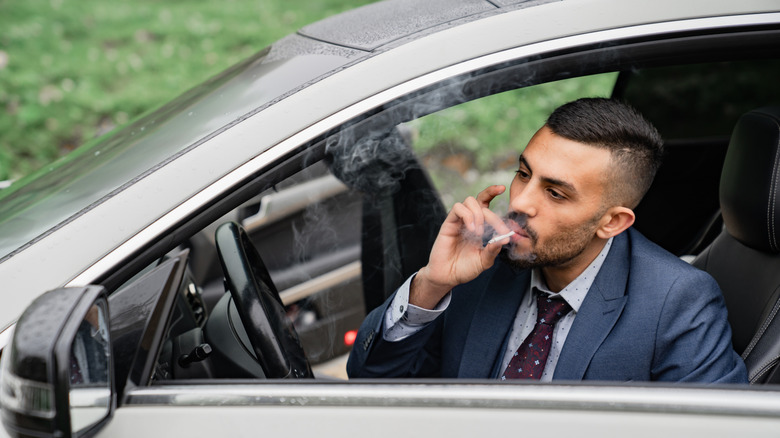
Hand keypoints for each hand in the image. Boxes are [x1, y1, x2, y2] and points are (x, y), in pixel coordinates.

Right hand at [410, 185, 512, 308]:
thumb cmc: (464, 268)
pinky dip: (468, 216)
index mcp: (479, 225)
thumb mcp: (484, 260)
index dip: (492, 193)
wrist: (447, 276)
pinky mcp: (448, 223)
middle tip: (500, 231)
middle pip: (481, 201)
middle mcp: (468, 220)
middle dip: (493, 216)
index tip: (503, 189)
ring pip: (469, 201)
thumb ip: (494, 249)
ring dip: (478, 215)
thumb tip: (506, 238)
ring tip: (479, 233)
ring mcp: (458, 221)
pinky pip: (458, 209)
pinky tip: (472, 230)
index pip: (486, 203)